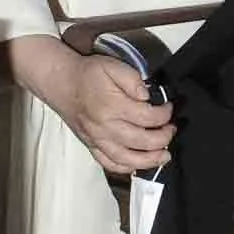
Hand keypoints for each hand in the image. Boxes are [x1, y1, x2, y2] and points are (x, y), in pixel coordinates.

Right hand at [20, 44, 174, 175]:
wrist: (61, 83)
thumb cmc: (89, 74)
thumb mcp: (112, 66)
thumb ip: (133, 79)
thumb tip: (147, 95)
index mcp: (112, 106)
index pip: (147, 117)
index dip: (164, 114)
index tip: (169, 108)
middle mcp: (104, 127)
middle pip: (141, 141)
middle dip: (163, 138)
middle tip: (171, 130)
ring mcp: (97, 140)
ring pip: (126, 159)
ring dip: (149, 161)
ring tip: (164, 155)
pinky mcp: (91, 146)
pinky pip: (109, 164)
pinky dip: (126, 168)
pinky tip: (139, 165)